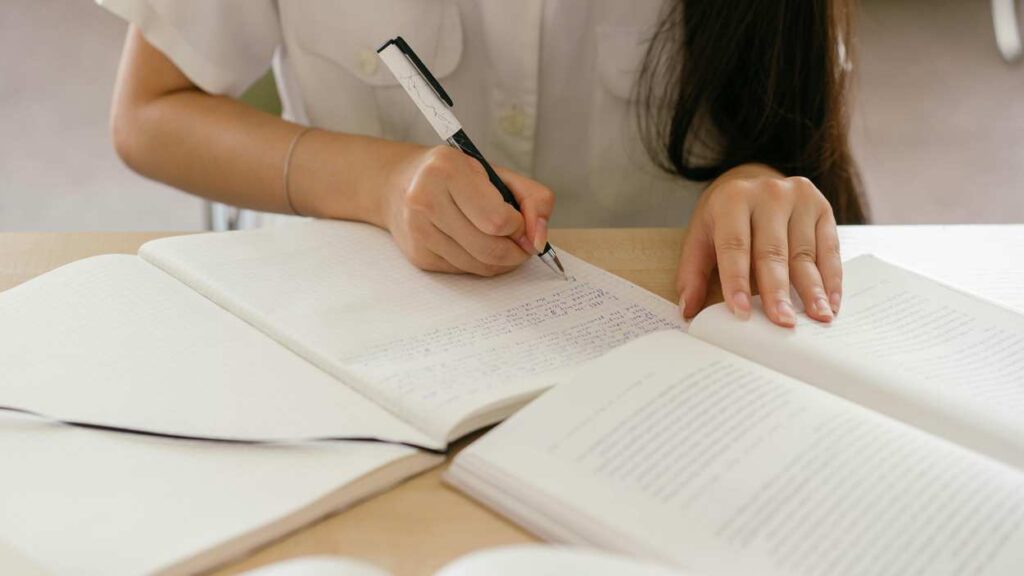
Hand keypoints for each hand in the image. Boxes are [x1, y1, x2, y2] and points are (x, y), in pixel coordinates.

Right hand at [384, 146, 554, 275]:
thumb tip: (538, 241)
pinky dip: (480, 264)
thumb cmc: (457, 177)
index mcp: (447, 170)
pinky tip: (476, 245)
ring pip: (479, 266)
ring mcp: (418, 231)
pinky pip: (464, 272)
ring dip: (501, 261)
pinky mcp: (418, 255)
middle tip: (521, 242)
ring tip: (502, 243)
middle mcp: (426, 200)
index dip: (519, 227)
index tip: (520, 221)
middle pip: (490, 249)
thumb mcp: (497, 173)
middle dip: (516, 251)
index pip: (498, 220)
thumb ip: (534, 199)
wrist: (399, 183)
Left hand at [676, 164, 841, 326]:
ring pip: (805, 252)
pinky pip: (830, 248)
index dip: (736, 280)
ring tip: (817, 318)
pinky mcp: (823, 208)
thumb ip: (692, 272)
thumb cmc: (725, 216)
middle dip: (777, 290)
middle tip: (782, 322)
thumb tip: (687, 310)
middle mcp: (768, 194)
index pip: (734, 245)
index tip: (740, 312)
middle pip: (772, 251)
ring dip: (812, 289)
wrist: (754, 181)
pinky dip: (831, 278)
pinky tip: (830, 302)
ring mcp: (799, 198)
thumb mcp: (701, 235)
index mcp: (732, 199)